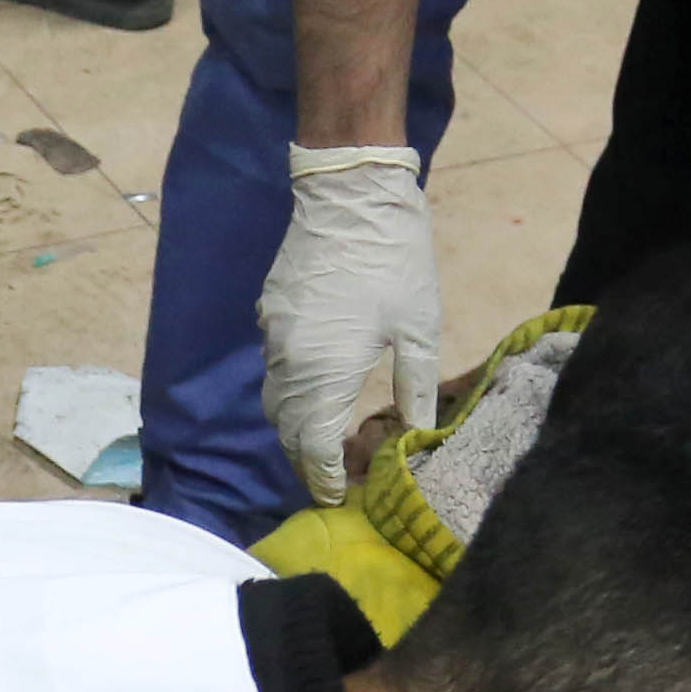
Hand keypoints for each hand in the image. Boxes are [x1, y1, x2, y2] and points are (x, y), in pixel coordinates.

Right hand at [263, 145, 439, 506]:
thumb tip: (413, 437)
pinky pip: (276, 370)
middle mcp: (289, 364)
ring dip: (300, 429)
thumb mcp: (419, 328)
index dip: (327, 479)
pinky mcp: (271, 315)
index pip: (314, 448)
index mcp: (325, 373)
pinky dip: (295, 394)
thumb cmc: (393, 259)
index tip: (340, 499)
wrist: (350, 192)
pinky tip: (321, 391)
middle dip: (310, 462)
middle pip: (289, 432)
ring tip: (330, 443)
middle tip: (338, 479)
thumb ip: (413, 390)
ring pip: (278, 403)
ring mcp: (274, 338)